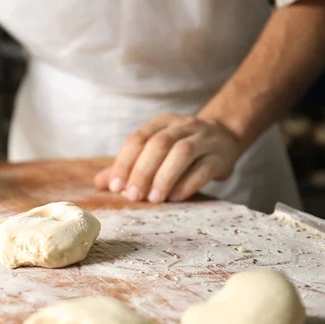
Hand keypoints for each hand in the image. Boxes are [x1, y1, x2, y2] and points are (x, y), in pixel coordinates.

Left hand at [94, 113, 242, 202]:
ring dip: (164, 177)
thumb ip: (129, 165)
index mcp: (161, 122)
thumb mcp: (154, 150)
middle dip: (143, 171)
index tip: (116, 186)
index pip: (138, 138)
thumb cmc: (180, 148)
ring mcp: (205, 139)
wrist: (225, 137)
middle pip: (160, 144)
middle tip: (133, 196)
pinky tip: (175, 198)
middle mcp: (183, 126)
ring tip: (153, 199)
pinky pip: (205, 168)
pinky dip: (188, 183)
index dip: (125, 162)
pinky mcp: (221, 157)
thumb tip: (99, 183)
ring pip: (183, 153)